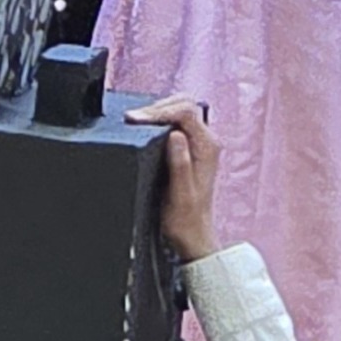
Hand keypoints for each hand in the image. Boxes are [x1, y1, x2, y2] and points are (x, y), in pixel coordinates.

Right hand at [131, 96, 220, 261]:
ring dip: (157, 111)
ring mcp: (198, 143)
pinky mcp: (188, 148)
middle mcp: (206, 141)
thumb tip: (175, 135)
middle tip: (133, 118)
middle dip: (157, 107)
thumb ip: (180, 164)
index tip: (136, 119)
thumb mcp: (180, 195)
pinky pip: (174, 122)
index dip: (159, 111)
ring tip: (135, 120)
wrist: (191, 235)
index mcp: (207, 148)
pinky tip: (144, 127)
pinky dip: (157, 119)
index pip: (187, 112)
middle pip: (184, 104)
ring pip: (179, 110)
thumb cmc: (186, 220)